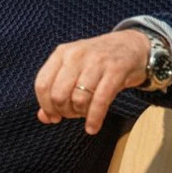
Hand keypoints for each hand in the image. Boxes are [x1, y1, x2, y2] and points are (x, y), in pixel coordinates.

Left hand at [34, 29, 149, 134]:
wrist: (129, 46)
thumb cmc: (96, 61)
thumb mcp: (72, 68)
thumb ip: (55, 90)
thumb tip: (43, 117)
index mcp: (61, 53)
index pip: (42, 84)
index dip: (45, 106)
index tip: (53, 116)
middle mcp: (76, 55)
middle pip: (58, 94)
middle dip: (64, 111)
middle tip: (71, 114)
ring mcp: (96, 61)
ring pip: (78, 99)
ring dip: (80, 114)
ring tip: (85, 114)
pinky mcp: (115, 70)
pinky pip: (100, 101)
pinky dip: (94, 119)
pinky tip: (93, 127)